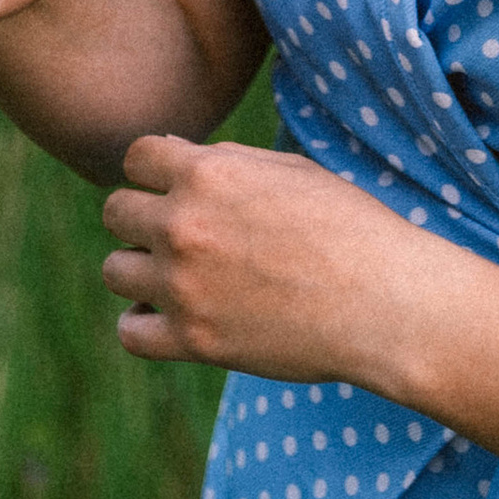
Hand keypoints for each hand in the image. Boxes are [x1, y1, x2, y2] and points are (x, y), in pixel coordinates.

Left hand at [102, 133, 450, 387]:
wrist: (383, 301)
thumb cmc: (348, 228)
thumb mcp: (289, 171)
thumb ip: (225, 163)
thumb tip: (177, 159)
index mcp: (206, 174)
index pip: (135, 157)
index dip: (156, 170)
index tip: (177, 187)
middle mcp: (182, 225)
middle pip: (116, 212)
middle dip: (144, 217)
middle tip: (183, 234)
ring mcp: (182, 286)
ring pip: (115, 270)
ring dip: (141, 270)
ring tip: (179, 276)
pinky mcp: (192, 340)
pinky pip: (130, 332)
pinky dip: (144, 323)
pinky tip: (171, 316)